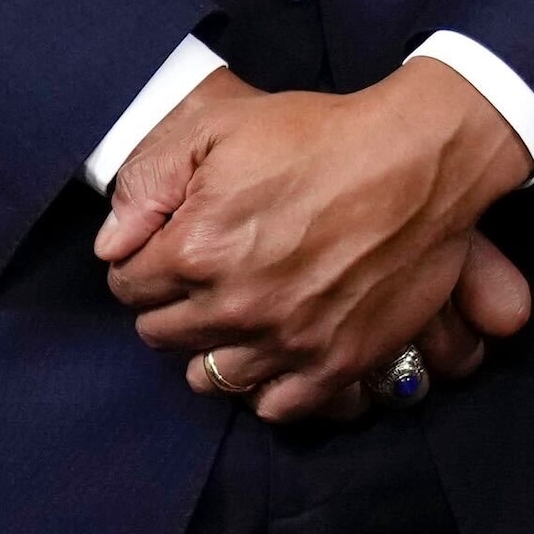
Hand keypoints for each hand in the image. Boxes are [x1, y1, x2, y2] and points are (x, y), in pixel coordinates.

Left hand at [98, 57, 533, 423]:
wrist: (421, 158)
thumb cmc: (321, 135)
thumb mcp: (219, 126)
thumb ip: (148, 180)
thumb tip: (112, 245)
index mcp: (197, 249)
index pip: (128, 285)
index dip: (146, 263)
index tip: (171, 249)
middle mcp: (235, 306)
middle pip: (163, 334)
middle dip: (174, 305)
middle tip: (205, 279)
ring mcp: (288, 341)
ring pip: (210, 378)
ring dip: (215, 348)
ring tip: (238, 318)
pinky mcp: (337, 361)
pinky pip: (277, 407)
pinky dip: (268, 388)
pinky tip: (275, 355)